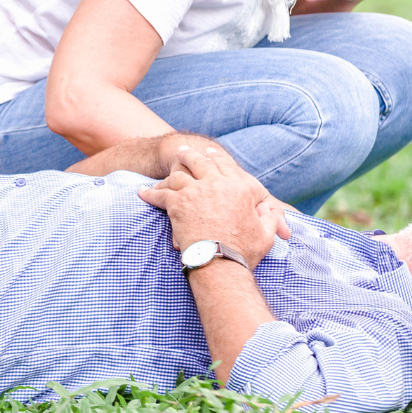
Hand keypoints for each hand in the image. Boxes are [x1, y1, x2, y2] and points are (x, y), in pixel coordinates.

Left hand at [137, 143, 285, 266]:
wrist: (220, 261)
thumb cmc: (245, 251)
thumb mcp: (266, 233)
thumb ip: (269, 216)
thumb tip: (268, 208)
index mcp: (240, 187)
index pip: (226, 165)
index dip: (216, 158)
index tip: (210, 153)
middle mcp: (217, 183)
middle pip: (200, 161)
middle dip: (190, 154)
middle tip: (182, 151)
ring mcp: (195, 191)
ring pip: (179, 174)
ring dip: (170, 171)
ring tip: (164, 171)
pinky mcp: (177, 204)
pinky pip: (160, 194)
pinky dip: (150, 193)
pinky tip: (142, 192)